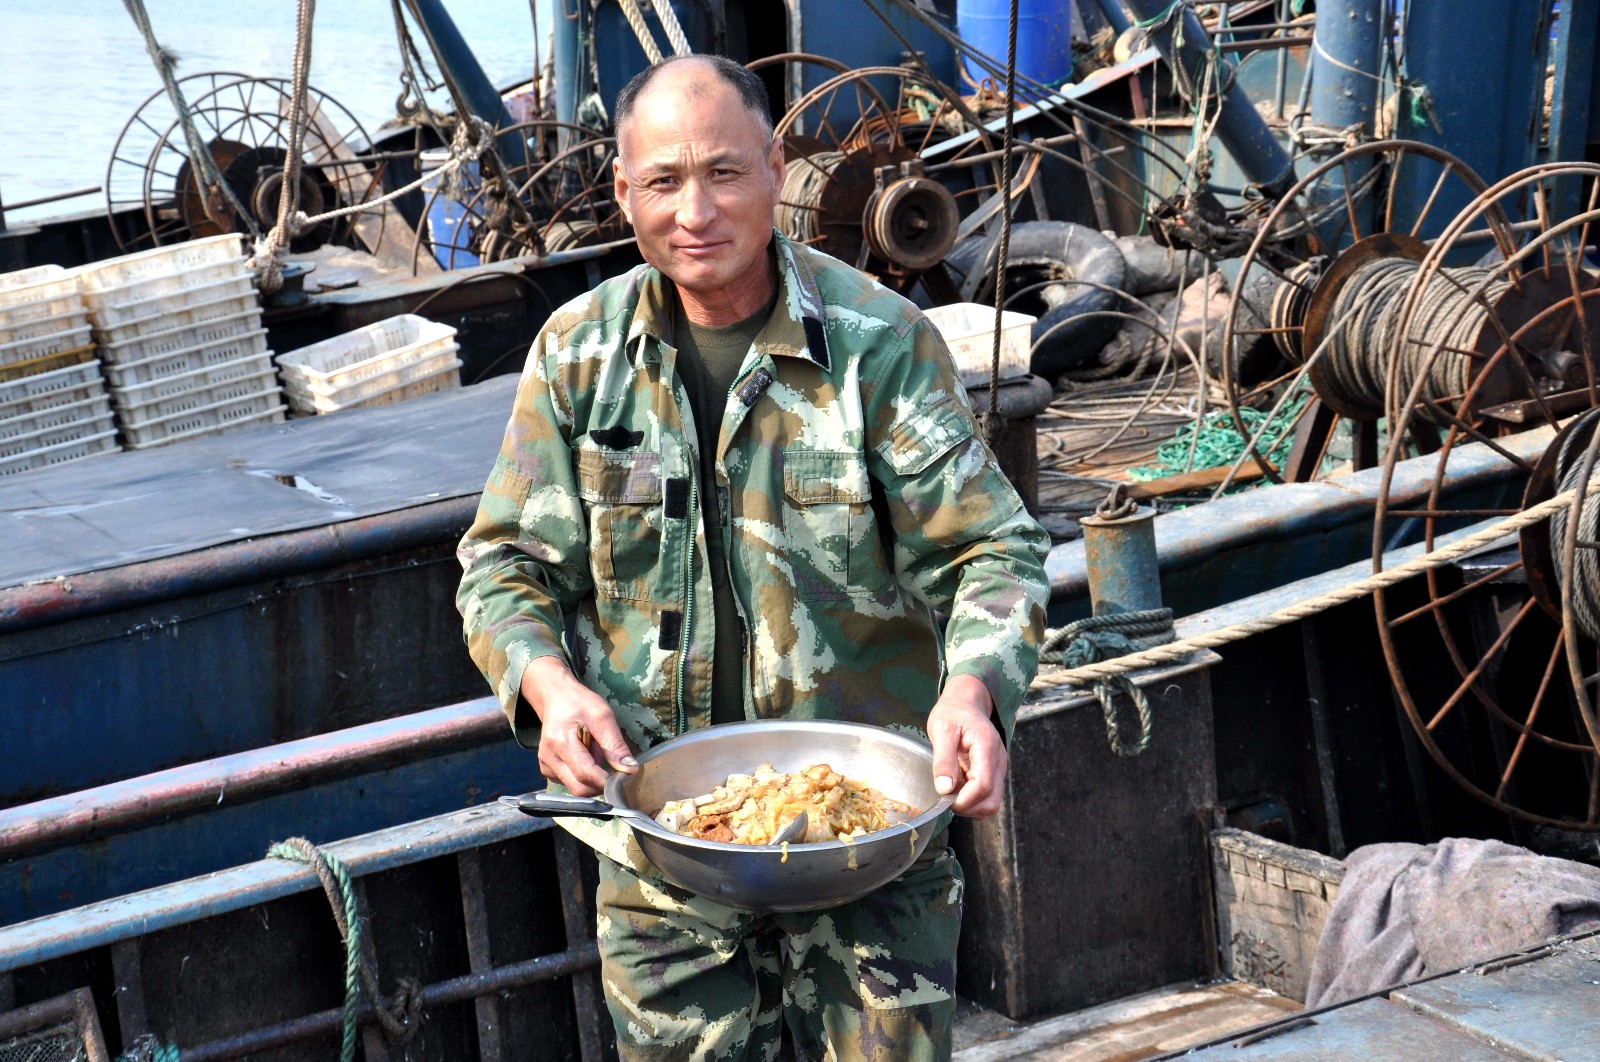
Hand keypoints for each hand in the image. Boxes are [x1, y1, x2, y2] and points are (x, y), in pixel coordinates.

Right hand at [520, 656, 637, 796]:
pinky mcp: (547, 770)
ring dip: (592, 779)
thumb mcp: (603, 716)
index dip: (607, 781)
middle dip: (600, 784)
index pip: (586, 774)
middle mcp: (549, 757)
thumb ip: (615, 745)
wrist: (556, 698)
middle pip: (579, 788)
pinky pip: (569, 783)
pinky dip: (582, 776)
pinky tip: (585, 758)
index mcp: (561, 742)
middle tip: (614, 769)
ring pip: (575, 788)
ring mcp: (546, 765)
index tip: (623, 778)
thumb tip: (630, 769)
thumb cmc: (580, 703)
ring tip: (595, 755)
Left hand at [926, 675, 1007, 818]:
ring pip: (991, 802)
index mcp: (987, 748)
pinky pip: (987, 795)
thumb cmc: (953, 713)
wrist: (966, 703)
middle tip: (946, 799)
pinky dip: (972, 799)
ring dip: (970, 806)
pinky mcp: (993, 773)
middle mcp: (998, 761)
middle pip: (992, 802)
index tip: (945, 800)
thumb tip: (945, 789)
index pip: (983, 786)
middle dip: (968, 808)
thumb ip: (943, 760)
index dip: (964, 800)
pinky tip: (957, 787)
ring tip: (951, 791)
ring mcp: (998, 769)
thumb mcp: (941, 730)